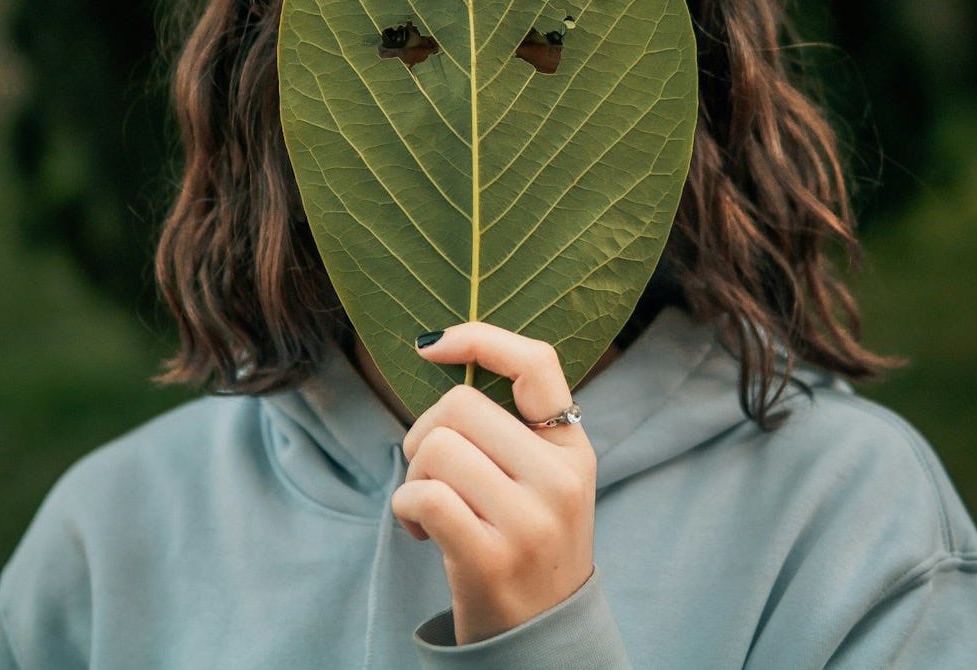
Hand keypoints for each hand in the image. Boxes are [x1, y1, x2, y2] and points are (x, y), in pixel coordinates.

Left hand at [391, 322, 596, 644]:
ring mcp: (531, 520)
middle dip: (423, 433)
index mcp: (571, 447)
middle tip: (429, 472)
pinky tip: (422, 531)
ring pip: (436, 448)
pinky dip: (405, 507)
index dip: (479, 337)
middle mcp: (560, 478)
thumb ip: (510, 426)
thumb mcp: (542, 479)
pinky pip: (423, 495)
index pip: (536, 363)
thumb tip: (440, 351)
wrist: (540, 639)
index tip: (430, 345)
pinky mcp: (493, 558)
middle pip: (459, 405)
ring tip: (430, 508)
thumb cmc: (525, 544)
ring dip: (413, 476)